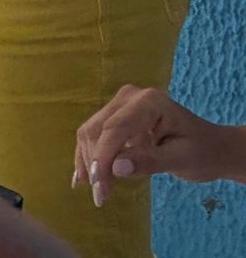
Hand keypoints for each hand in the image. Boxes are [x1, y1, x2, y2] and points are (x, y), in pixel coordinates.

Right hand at [75, 85, 245, 204]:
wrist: (212, 147)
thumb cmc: (203, 152)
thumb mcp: (182, 159)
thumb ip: (150, 161)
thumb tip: (115, 168)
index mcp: (148, 102)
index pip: (115, 129)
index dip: (102, 158)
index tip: (99, 188)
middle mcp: (128, 98)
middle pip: (98, 130)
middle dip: (95, 164)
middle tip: (100, 196)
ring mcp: (120, 106)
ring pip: (91, 134)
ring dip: (90, 162)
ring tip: (97, 191)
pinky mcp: (115, 117)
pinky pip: (95, 136)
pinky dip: (89, 157)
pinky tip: (82, 177)